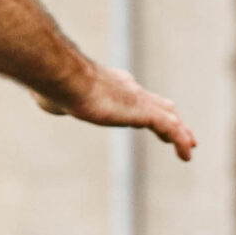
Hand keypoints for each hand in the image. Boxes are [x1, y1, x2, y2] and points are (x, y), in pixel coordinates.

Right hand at [37, 63, 195, 160]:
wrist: (64, 79)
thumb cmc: (53, 85)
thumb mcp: (52, 93)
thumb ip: (54, 97)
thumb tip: (44, 99)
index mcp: (109, 83)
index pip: (134, 94)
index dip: (145, 104)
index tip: (152, 113)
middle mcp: (129, 89)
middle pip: (158, 104)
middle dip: (170, 116)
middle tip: (181, 129)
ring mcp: (139, 100)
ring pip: (169, 117)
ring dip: (181, 132)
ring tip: (190, 146)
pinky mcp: (145, 113)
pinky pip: (172, 129)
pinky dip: (181, 142)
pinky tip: (187, 155)